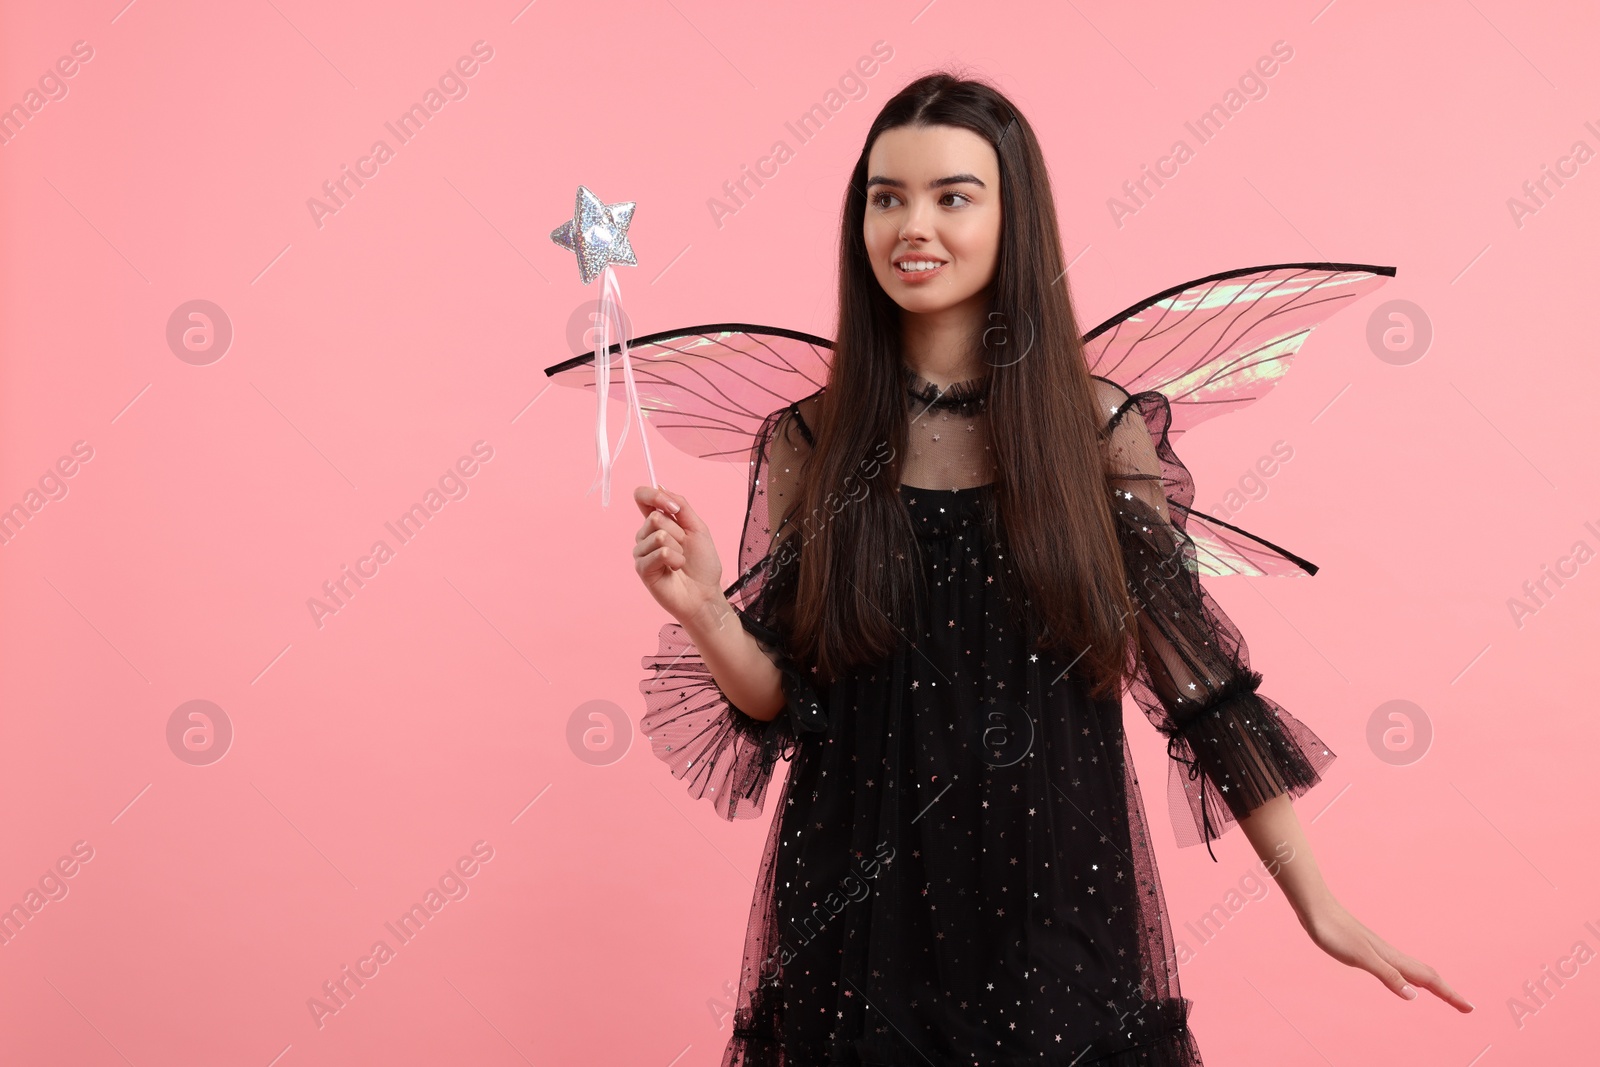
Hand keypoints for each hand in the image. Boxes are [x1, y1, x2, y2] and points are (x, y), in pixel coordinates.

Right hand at [632, 485, 723, 622]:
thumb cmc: (702, 564)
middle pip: (655, 517)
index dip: (654, 495)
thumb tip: (661, 487)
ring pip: (658, 535)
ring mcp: (642, 552)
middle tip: (685, 547)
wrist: (706, 593)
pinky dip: (675, 559)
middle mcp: (646, 535)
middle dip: (678, 532)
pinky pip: (659, 552)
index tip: (674, 508)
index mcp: (658, 523)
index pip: (642, 497)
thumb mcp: (697, 528)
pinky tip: (676, 569)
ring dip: (679, 548)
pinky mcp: (642, 568)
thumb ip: (681, 506)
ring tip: (681, 561)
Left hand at [1301, 897, 1472, 1011]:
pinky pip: (1398, 967)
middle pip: (1427, 975)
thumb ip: (1387, 975)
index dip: (1450, 995)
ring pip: (1413, 970)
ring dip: (1432, 984)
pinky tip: (1405, 980)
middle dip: (1447, 992)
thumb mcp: (1360, 957)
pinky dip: (1410, 977)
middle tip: (1466, 1007)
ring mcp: (1379, 951)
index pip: (1429, 979)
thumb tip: (1414, 995)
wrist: (1315, 909)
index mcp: (1392, 958)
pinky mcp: (1366, 949)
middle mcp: (1390, 954)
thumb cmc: (1334, 931)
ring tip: (1444, 995)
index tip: (1470, 1008)